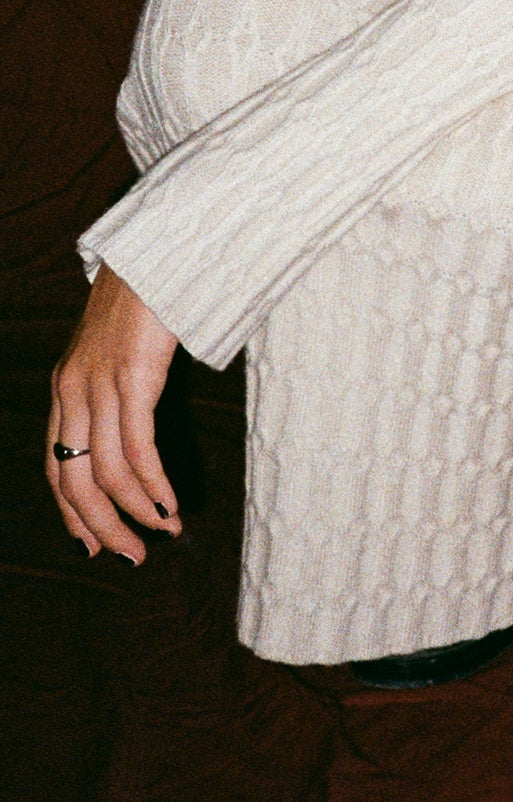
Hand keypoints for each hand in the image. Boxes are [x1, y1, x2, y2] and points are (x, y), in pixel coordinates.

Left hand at [47, 266, 181, 560]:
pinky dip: (152, 483)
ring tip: (163, 532)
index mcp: (65, 386)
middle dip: (103, 526)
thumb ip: (117, 383)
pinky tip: (168, 503)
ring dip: (135, 512)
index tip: (95, 544)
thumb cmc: (148, 294)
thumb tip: (135, 421)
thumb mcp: (118, 345)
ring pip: (106, 471)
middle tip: (131, 556)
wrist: (158, 245)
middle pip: (75, 481)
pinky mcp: (132, 375)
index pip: (54, 467)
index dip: (72, 512)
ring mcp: (99, 383)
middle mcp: (71, 390)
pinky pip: (136, 447)